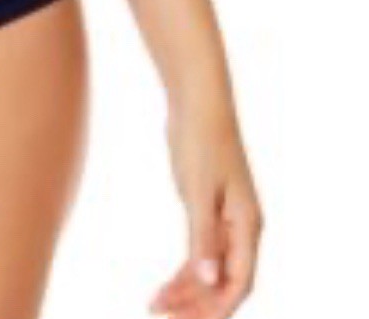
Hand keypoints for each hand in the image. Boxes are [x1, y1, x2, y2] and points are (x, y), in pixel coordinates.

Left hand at [149, 100, 262, 317]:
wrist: (198, 103)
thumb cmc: (201, 141)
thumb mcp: (198, 190)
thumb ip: (204, 237)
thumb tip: (209, 281)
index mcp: (248, 225)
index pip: (240, 283)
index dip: (215, 306)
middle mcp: (241, 228)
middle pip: (225, 282)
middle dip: (196, 304)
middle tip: (159, 312)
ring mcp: (226, 220)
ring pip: (211, 269)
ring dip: (187, 290)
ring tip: (154, 303)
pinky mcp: (208, 209)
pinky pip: (201, 251)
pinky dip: (185, 269)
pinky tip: (166, 283)